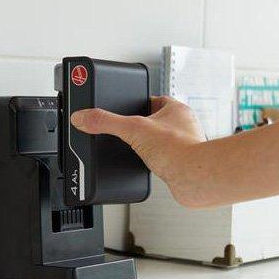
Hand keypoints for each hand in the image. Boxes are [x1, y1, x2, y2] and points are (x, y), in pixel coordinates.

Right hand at [70, 96, 205, 202]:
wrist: (195, 178)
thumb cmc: (178, 150)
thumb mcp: (133, 130)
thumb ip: (106, 122)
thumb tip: (83, 117)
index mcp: (175, 109)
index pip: (153, 99)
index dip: (138, 103)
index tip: (127, 108)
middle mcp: (184, 125)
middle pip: (157, 120)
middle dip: (143, 126)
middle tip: (130, 132)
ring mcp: (185, 144)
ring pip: (163, 139)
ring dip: (151, 144)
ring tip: (138, 148)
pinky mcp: (184, 162)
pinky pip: (167, 157)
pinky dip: (158, 160)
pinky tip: (149, 164)